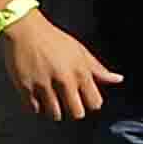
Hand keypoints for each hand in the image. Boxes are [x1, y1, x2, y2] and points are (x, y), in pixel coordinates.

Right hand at [0, 11, 122, 122]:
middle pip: (77, 113)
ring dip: (54, 110)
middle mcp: (64, 80)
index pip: (95, 103)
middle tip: (66, 101)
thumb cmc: (53, 39)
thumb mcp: (80, 51)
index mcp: (80, 72)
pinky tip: (37, 96)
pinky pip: (34, 108)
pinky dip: (36, 106)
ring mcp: (44, 84)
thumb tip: (118, 79)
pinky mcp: (25, 87)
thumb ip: (98, 69)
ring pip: (55, 114)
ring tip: (50, 99)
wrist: (24, 29)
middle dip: (73, 110)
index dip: (90, 103)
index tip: (83, 98)